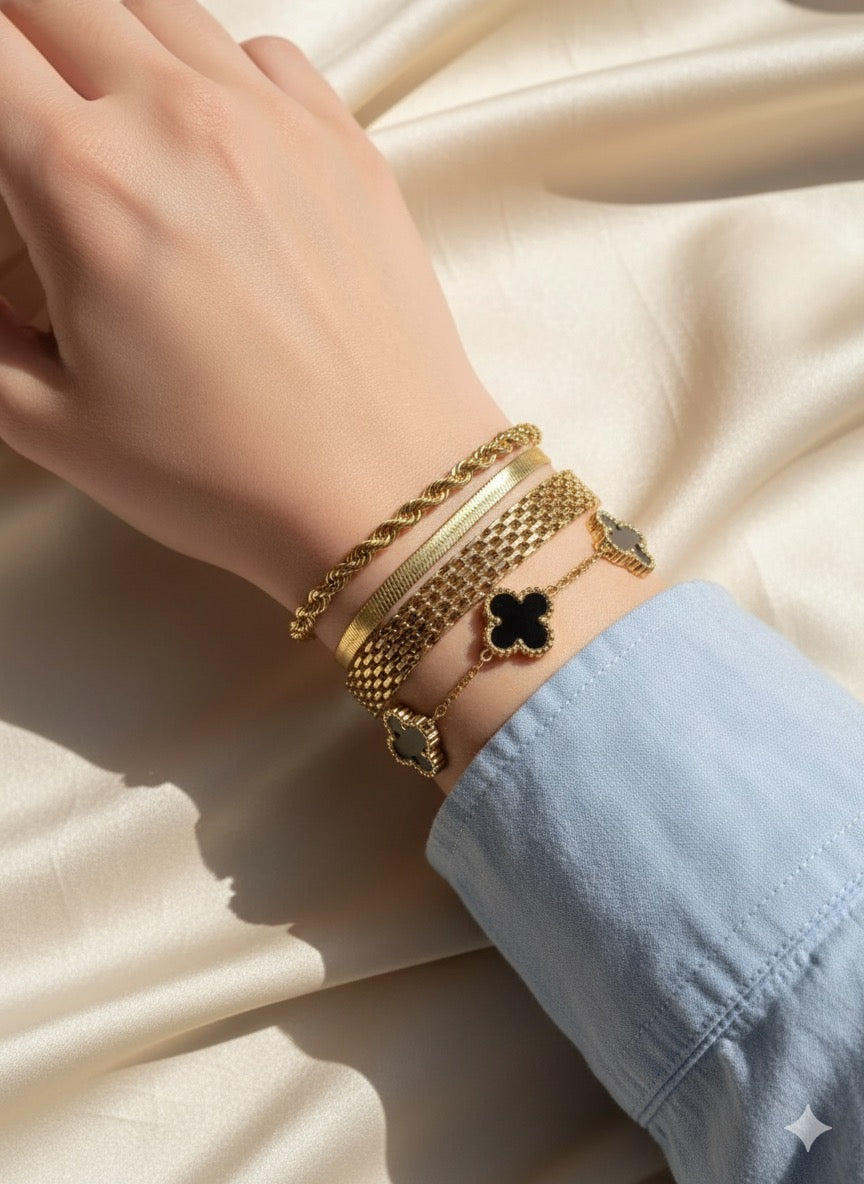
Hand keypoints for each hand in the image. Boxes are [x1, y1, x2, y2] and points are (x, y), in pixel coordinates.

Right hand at [0, 0, 508, 609]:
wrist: (388, 492)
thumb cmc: (232, 476)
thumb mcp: (55, 424)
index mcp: (84, 181)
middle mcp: (179, 120)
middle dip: (21, 37)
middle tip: (29, 106)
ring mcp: (272, 121)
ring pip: (155, 7)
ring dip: (107, 39)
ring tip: (106, 115)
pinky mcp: (344, 142)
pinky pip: (258, 51)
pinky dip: (215, 69)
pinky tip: (212, 136)